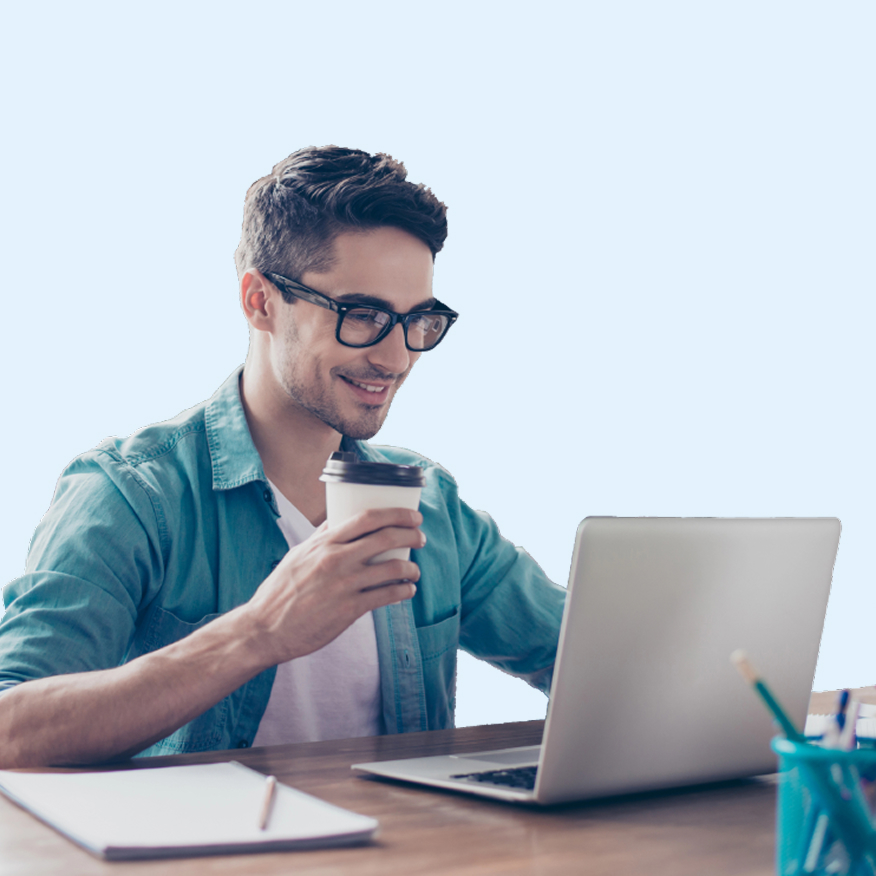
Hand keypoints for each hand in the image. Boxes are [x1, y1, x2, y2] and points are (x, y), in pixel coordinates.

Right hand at [243, 507, 424, 666]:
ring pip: (393, 568)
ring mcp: (344, 585)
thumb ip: (320, 538)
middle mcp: (336, 560)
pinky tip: (406, 591)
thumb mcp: (297, 555)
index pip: (367, 518)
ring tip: (414, 570)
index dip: (396, 514)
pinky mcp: (350, 609)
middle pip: (386, 538)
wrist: (265, 629)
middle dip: (411, 534)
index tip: (412, 515)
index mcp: (324, 543)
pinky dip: (403, 591)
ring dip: (411, 568)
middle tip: (420, 537)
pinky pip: (387, 596)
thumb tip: (336, 520)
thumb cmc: (280, 591)